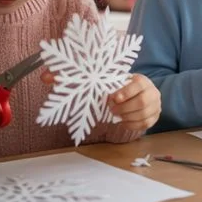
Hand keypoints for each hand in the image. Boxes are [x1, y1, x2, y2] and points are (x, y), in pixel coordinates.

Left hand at [42, 72, 160, 130]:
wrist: (138, 92)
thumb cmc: (115, 85)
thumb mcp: (99, 80)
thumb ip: (73, 78)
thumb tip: (45, 77)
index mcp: (141, 79)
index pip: (138, 83)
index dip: (126, 92)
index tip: (112, 98)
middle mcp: (152, 91)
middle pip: (142, 102)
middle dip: (123, 108)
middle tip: (111, 109)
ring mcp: (156, 105)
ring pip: (143, 116)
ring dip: (127, 117)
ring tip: (115, 114)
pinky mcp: (155, 117)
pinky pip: (145, 125)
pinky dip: (131, 125)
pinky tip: (122, 121)